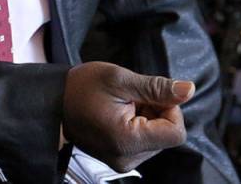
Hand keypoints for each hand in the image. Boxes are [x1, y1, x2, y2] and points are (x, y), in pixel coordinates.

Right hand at [62, 61, 191, 172]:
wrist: (51, 100)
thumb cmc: (80, 87)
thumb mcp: (119, 79)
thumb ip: (157, 87)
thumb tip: (188, 89)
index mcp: (126, 140)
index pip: (176, 132)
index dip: (169, 108)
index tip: (148, 95)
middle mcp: (126, 158)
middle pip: (168, 136)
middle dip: (156, 113)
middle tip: (129, 99)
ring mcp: (121, 162)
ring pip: (158, 140)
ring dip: (147, 119)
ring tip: (121, 107)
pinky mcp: (119, 160)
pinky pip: (144, 144)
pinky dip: (138, 127)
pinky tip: (119, 116)